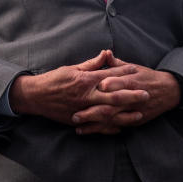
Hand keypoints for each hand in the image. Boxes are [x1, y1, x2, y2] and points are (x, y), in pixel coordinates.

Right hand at [9, 50, 144, 131]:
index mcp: (85, 80)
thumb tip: (107, 54)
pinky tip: (122, 128)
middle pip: (114, 96)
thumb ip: (92, 63)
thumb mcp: (72, 68)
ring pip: (109, 113)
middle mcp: (86, 95)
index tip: (137, 71)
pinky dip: (110, 128)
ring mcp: (83, 109)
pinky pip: (98, 126)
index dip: (125, 73)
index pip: (109, 75)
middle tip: (147, 94)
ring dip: (125, 114)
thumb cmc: (54, 79)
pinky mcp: (79, 120)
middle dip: (132, 96)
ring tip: (139, 114)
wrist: (36, 96)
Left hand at [72, 66, 182, 133]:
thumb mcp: (134, 68)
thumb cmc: (147, 77)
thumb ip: (116, 64)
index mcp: (131, 81)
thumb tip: (105, 52)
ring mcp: (134, 110)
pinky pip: (117, 126)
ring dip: (94, 124)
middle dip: (93, 111)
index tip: (94, 88)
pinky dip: (104, 130)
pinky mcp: (136, 120)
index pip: (120, 82)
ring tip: (78, 126)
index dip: (108, 85)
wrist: (169, 91)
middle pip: (112, 105)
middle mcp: (132, 97)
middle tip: (75, 115)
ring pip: (113, 119)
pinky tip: (89, 131)